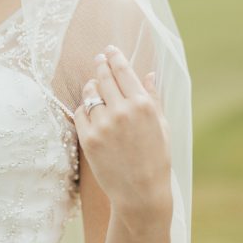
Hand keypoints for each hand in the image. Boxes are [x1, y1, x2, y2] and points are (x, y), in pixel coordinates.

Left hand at [73, 44, 171, 215]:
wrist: (141, 193)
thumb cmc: (156, 159)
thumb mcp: (161, 126)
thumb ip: (153, 97)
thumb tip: (148, 74)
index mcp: (143, 105)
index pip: (124, 71)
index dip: (115, 57)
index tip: (110, 50)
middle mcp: (122, 111)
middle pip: (104, 78)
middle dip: (100, 65)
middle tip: (98, 59)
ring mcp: (103, 125)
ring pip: (90, 94)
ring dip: (91, 87)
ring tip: (94, 86)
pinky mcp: (89, 139)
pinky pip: (80, 114)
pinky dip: (83, 109)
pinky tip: (89, 110)